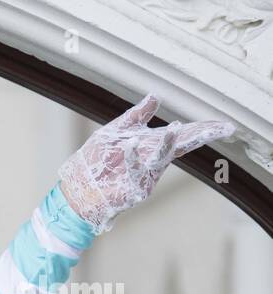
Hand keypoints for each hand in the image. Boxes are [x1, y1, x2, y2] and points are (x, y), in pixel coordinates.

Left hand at [58, 92, 234, 233]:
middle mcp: (154, 161)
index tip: (224, 124)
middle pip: (181, 146)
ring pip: (161, 158)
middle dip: (201, 137)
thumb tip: (155, 96)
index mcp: (152, 146)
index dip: (202, 129)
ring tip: (175, 128)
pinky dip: (132, 157)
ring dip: (168, 143)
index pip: (182, 135)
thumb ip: (135, 116)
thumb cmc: (95, 162)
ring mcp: (146, 176)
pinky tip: (132, 143)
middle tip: (223, 128)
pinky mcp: (133, 190)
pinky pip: (134, 172)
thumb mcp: (115, 132)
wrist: (76, 188)